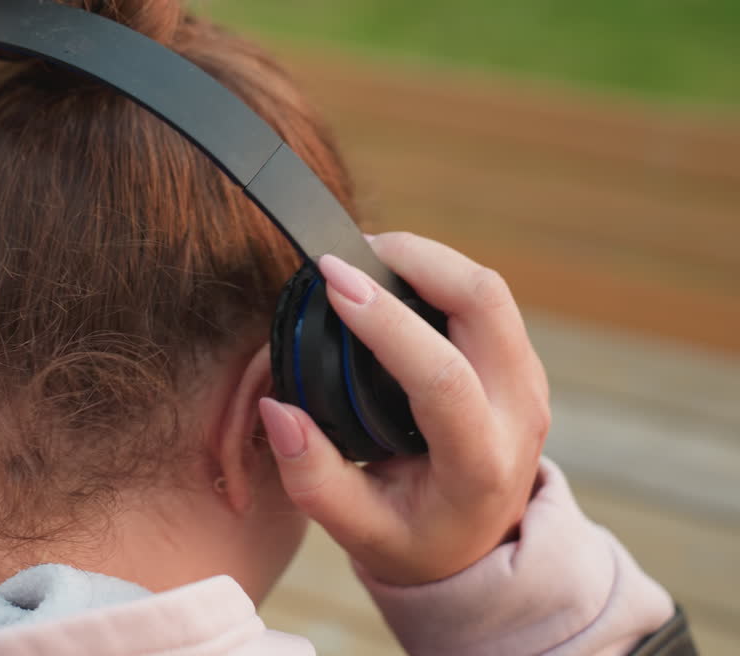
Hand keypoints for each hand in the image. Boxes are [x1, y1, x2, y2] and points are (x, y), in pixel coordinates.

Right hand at [259, 232, 549, 585]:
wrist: (476, 549)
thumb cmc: (413, 538)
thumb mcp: (357, 530)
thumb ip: (312, 477)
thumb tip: (277, 408)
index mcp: (479, 462)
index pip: (442, 375)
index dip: (386, 320)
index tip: (331, 282)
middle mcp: (518, 414)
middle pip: (484, 303)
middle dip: (415, 259)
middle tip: (346, 257)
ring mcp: (528, 382)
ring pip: (490, 289)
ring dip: (426, 260)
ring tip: (362, 262)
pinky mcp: (519, 363)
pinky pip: (486, 298)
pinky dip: (438, 274)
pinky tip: (390, 281)